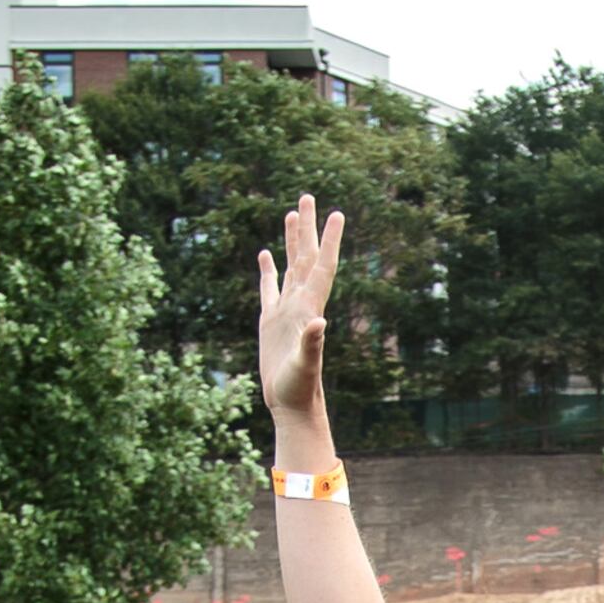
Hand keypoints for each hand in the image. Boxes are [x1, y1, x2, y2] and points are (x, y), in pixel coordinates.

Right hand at [255, 195, 344, 421]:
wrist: (291, 406)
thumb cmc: (300, 389)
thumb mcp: (304, 365)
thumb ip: (312, 344)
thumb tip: (318, 322)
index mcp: (309, 308)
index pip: (322, 267)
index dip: (331, 240)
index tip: (337, 213)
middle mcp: (301, 305)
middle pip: (306, 257)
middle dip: (308, 227)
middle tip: (308, 196)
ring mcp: (285, 312)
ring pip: (290, 267)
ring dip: (292, 241)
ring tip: (292, 213)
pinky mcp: (270, 322)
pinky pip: (269, 288)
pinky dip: (268, 270)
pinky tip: (266, 254)